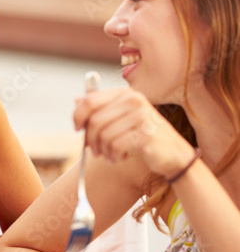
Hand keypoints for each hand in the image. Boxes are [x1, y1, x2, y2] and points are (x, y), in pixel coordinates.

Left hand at [73, 88, 195, 178]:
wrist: (174, 154)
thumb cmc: (143, 136)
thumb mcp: (121, 119)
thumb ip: (101, 109)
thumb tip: (77, 100)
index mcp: (126, 93)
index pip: (89, 101)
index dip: (77, 116)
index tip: (77, 129)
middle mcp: (134, 100)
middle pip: (94, 121)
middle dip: (89, 139)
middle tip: (94, 150)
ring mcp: (142, 116)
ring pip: (103, 135)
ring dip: (102, 150)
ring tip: (110, 155)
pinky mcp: (146, 135)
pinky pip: (115, 146)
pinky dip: (112, 156)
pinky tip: (119, 158)